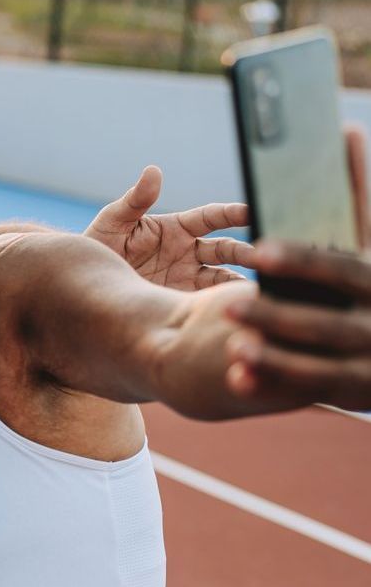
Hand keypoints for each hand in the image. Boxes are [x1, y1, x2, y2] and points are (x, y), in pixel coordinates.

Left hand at [84, 165, 252, 289]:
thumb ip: (135, 200)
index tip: (252, 211)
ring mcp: (186, 279)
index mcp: (176, 228)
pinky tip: (236, 310)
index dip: (233, 214)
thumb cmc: (96, 246)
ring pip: (223, 278)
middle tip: (265, 256)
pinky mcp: (179, 302)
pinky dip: (221, 305)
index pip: (213, 217)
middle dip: (248, 252)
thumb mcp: (113, 222)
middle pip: (228, 250)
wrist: (80, 286)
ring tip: (259, 288)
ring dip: (240, 281)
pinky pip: (206, 303)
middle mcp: (187, 253)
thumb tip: (153, 171)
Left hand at [223, 241, 370, 408]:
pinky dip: (271, 385)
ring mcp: (369, 364)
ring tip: (233, 347)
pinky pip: (308, 390)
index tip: (257, 251)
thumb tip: (332, 195)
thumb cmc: (363, 301)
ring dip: (273, 358)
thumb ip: (346, 249)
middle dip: (277, 317)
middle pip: (325, 324)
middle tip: (229, 308)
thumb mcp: (363, 278)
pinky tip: (236, 379)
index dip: (300, 261)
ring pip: (318, 365)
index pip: (341, 270)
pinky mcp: (354, 391)